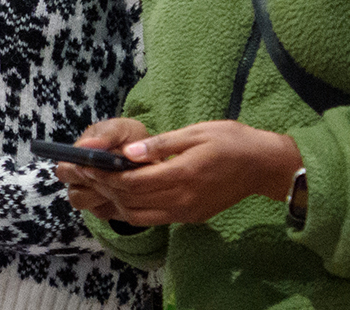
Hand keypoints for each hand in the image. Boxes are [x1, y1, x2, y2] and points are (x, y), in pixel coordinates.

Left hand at [68, 120, 301, 226]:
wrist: (265, 166)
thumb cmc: (232, 141)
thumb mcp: (197, 132)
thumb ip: (161, 144)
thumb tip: (128, 152)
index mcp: (183, 175)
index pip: (132, 183)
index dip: (106, 176)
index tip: (86, 164)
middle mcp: (182, 200)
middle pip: (130, 202)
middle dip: (104, 188)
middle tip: (84, 173)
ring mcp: (186, 212)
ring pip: (138, 216)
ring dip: (115, 202)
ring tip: (100, 183)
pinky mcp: (190, 217)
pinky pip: (153, 218)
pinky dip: (133, 209)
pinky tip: (123, 193)